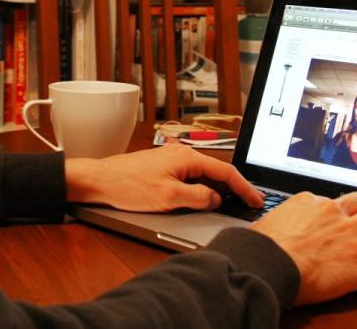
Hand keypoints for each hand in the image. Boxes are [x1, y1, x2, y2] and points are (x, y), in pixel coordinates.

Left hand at [65, 142, 263, 211]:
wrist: (100, 180)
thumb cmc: (129, 186)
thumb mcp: (169, 198)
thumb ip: (198, 197)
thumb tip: (215, 198)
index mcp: (187, 157)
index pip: (225, 172)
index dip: (244, 188)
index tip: (256, 200)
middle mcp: (181, 154)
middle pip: (216, 172)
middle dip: (234, 188)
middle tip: (249, 203)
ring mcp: (172, 160)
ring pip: (202, 175)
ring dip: (217, 189)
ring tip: (232, 203)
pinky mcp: (163, 168)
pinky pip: (190, 177)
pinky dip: (202, 188)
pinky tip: (204, 198)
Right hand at [251, 191, 356, 304]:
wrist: (268, 264)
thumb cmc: (259, 249)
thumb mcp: (263, 227)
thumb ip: (274, 226)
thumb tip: (264, 234)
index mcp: (306, 202)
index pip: (328, 201)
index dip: (333, 214)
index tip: (332, 225)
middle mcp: (330, 211)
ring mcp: (349, 232)